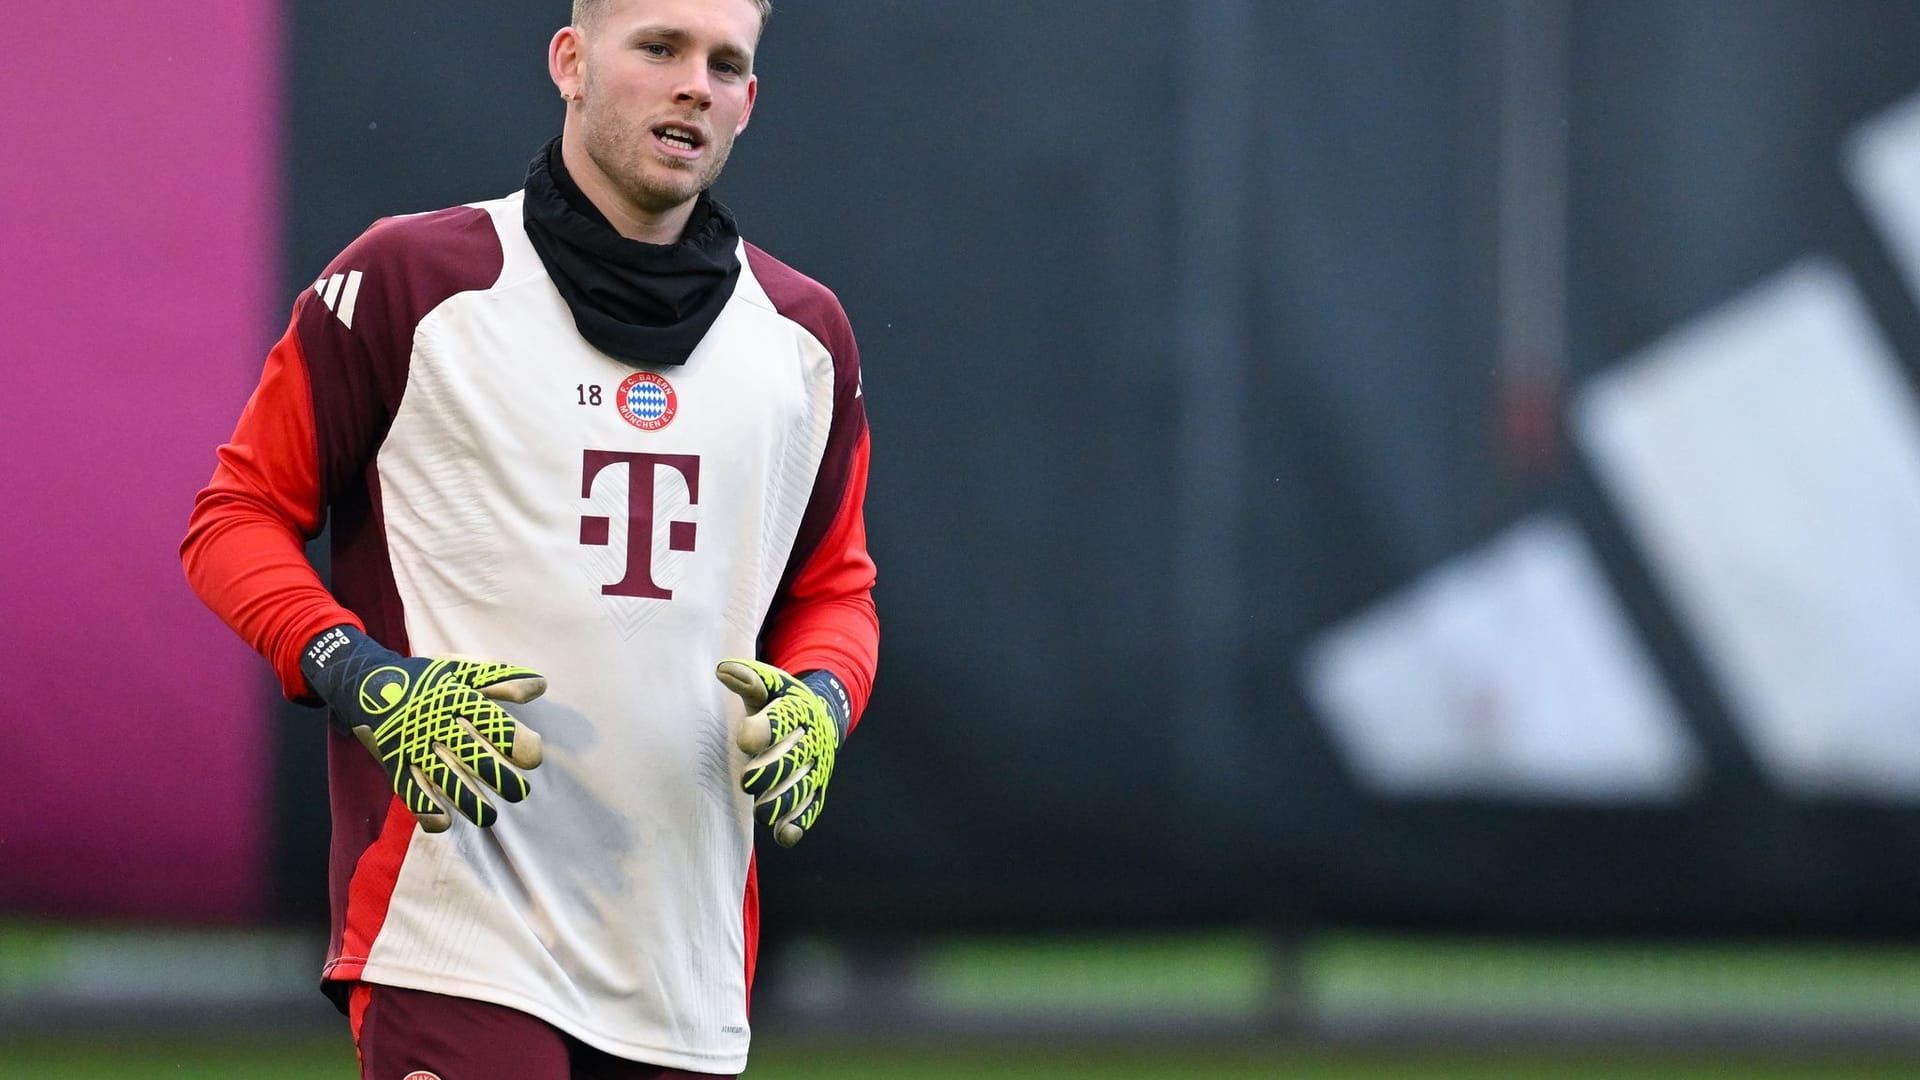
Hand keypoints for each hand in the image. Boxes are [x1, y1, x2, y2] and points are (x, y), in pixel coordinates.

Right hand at [302, 625, 545, 831]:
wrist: (365, 683)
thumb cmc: (425, 680)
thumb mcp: (461, 672)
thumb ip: (501, 680)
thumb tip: (541, 685)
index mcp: (454, 697)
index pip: (486, 719)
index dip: (511, 739)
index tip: (533, 759)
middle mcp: (433, 721)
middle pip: (467, 751)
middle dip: (495, 775)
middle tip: (519, 793)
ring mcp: (411, 743)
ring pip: (440, 776)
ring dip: (465, 799)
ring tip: (488, 816)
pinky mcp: (394, 762)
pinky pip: (407, 788)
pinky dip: (424, 807)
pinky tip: (444, 821)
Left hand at [715, 659, 847, 846]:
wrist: (822, 719)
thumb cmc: (781, 704)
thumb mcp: (769, 687)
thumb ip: (748, 680)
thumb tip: (723, 670)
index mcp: (798, 710)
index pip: (783, 719)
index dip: (765, 729)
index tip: (744, 739)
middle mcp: (811, 740)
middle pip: (795, 757)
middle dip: (773, 770)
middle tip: (748, 781)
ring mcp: (816, 767)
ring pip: (803, 787)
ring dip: (784, 801)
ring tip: (762, 812)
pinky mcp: (817, 789)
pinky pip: (811, 808)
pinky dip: (798, 822)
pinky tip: (783, 834)